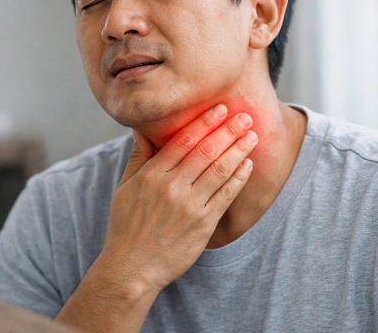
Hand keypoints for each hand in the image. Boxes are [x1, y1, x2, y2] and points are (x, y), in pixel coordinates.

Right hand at [98, 103, 257, 293]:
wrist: (132, 268)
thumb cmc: (126, 226)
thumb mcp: (125, 188)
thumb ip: (139, 157)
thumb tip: (142, 129)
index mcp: (153, 175)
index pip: (184, 140)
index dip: (204, 122)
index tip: (220, 109)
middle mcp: (173, 188)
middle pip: (206, 151)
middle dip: (228, 131)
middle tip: (245, 116)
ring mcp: (190, 207)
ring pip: (220, 170)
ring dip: (239, 150)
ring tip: (251, 135)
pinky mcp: (204, 225)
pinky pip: (226, 196)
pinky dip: (239, 178)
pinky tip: (247, 164)